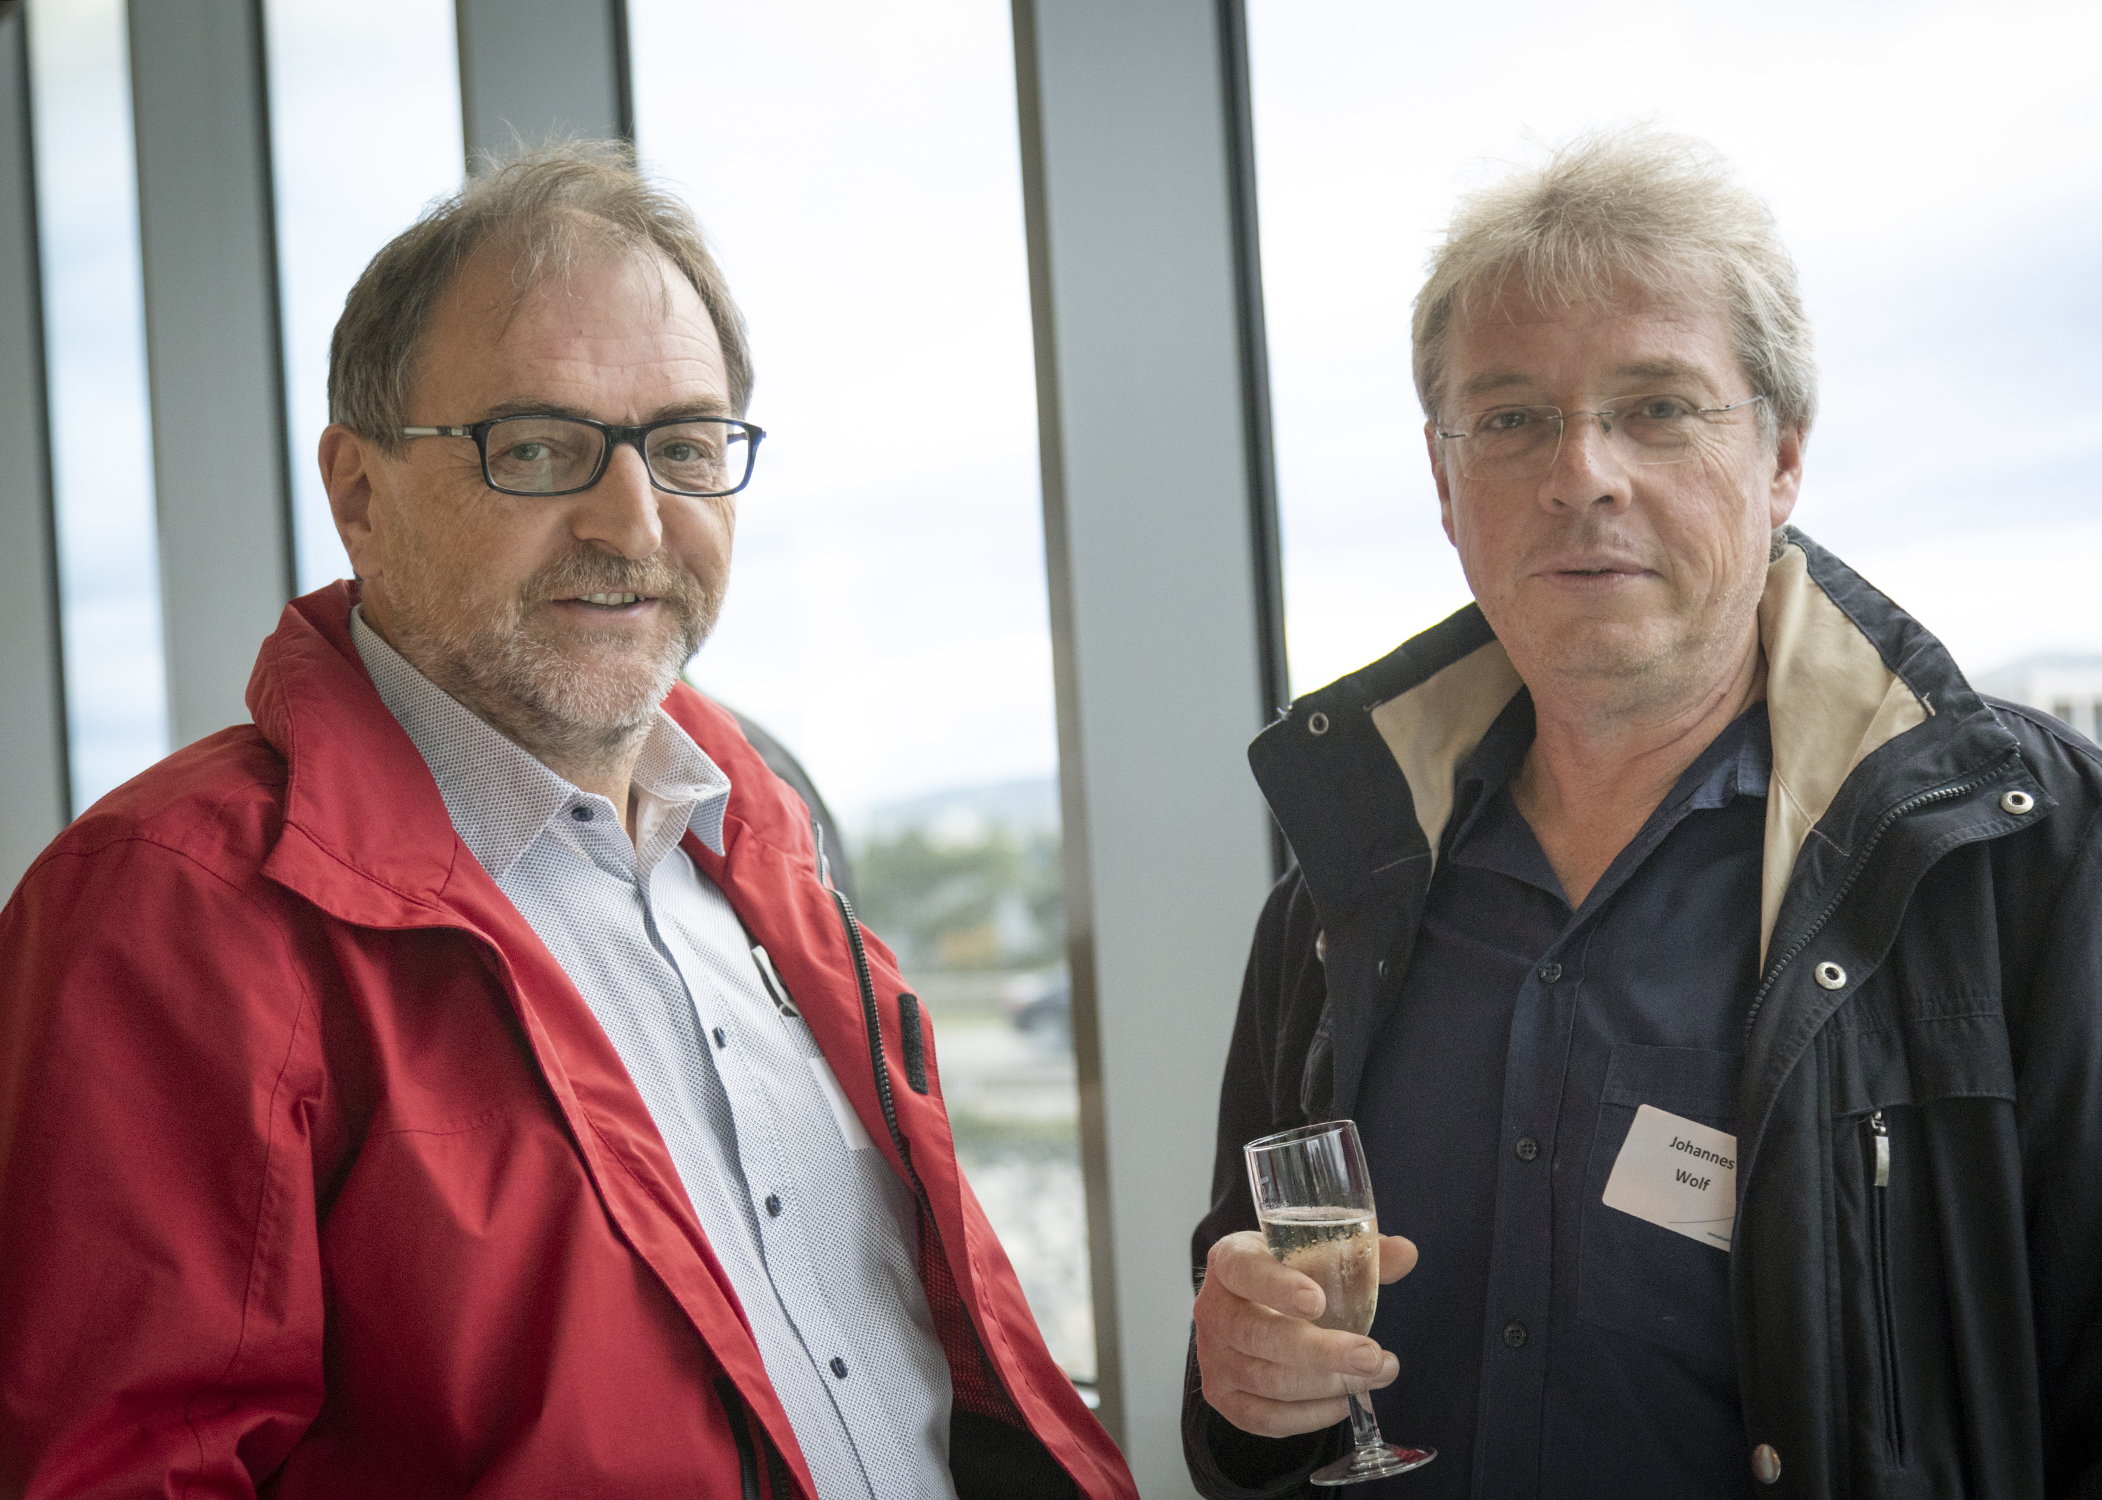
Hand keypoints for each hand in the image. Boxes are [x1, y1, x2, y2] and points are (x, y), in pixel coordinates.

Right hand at [1193, 1228, 1417, 1437]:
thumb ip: (1358, 1252)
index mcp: (1230, 1260)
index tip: (1318, 1301)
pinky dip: (1310, 1415)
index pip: (1246, 1270)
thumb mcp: (1315, 1250)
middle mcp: (1212, 1309)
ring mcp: (1212, 1358)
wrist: (1251, 1305)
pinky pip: (1265, 1418)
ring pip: (1266, 1381)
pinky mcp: (1222, 1397)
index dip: (1278, 1286)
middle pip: (1258, 1336)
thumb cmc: (1287, 1272)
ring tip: (1374, 1377)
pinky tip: (1344, 1401)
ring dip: (1327, 1385)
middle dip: (1321, 1352)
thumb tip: (1406, 1253)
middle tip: (1372, 1357)